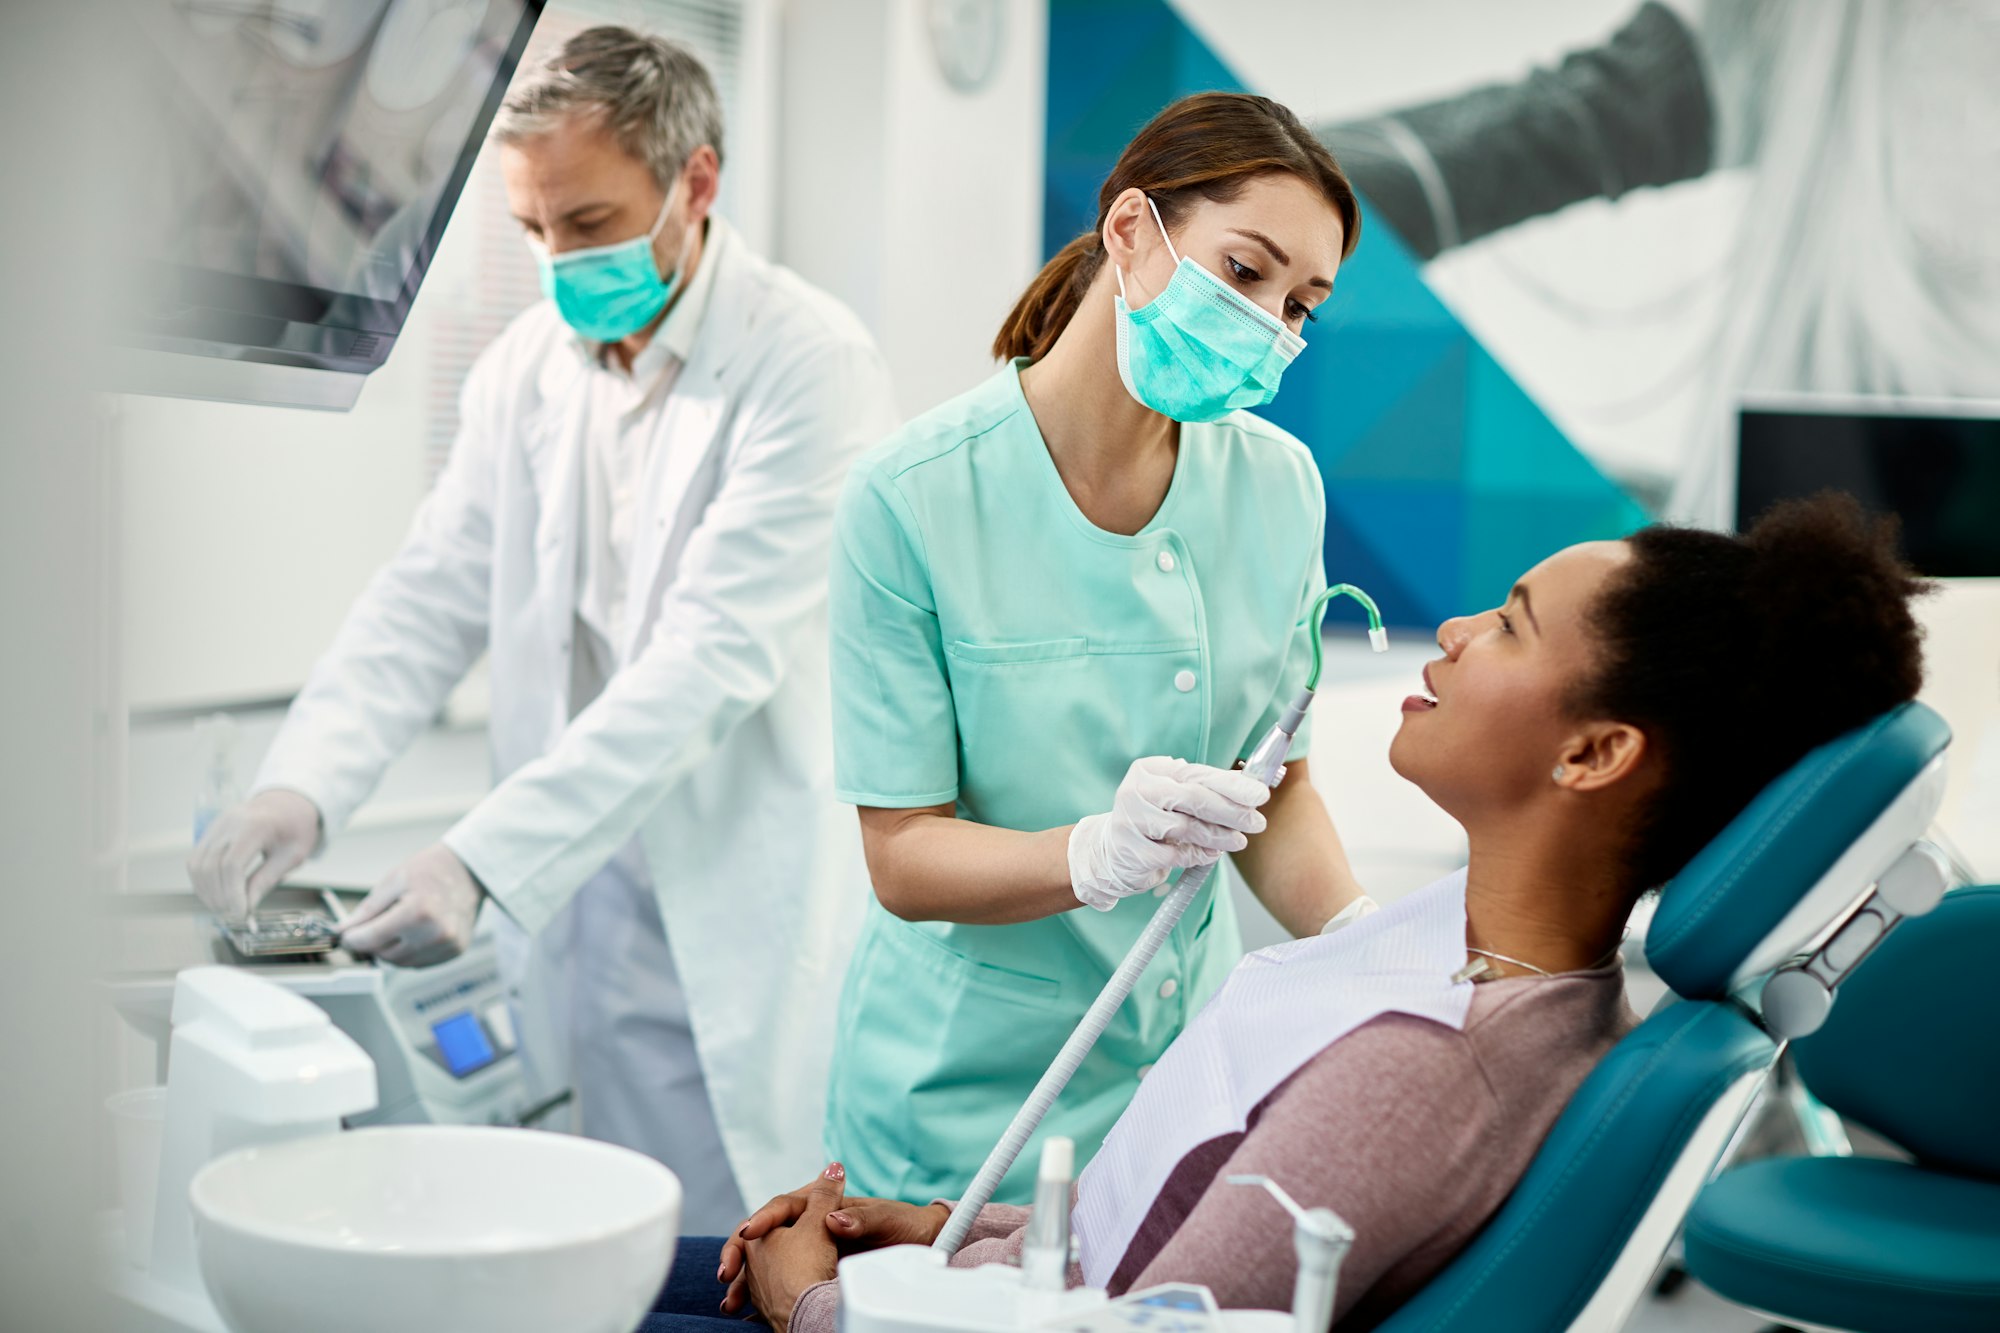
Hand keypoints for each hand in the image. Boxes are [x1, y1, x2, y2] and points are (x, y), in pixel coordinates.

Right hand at [187, 789, 322, 923]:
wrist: (289, 802)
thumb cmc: (296, 828)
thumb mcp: (292, 855)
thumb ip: (267, 879)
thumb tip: (247, 907)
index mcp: (256, 825)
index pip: (232, 865)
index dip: (233, 893)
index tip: (241, 913)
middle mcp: (230, 822)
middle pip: (211, 866)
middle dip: (219, 896)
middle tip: (233, 914)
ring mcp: (216, 825)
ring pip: (197, 864)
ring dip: (205, 891)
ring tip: (224, 907)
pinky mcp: (210, 831)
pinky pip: (196, 859)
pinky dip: (201, 880)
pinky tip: (215, 894)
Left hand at [337, 843, 483, 966]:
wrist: (468, 871)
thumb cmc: (432, 871)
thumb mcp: (394, 881)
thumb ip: (367, 910)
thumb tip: (343, 930)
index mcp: (418, 912)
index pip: (371, 939)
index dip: (353, 939)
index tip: (346, 936)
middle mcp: (436, 933)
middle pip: (384, 955)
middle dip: (373, 942)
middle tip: (375, 924)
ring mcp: (448, 945)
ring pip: (401, 963)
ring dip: (392, 949)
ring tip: (399, 924)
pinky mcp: (455, 952)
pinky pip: (419, 963)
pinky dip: (410, 952)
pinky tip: (415, 932)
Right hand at [720, 1168, 942, 1314]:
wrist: (919, 1242)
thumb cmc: (903, 1224)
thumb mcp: (886, 1219)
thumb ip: (862, 1219)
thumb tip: (835, 1218)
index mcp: (824, 1204)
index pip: (784, 1206)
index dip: (765, 1218)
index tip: (750, 1233)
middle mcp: (811, 1223)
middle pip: (764, 1234)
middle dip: (740, 1250)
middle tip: (727, 1270)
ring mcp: (806, 1247)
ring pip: (763, 1260)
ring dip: (743, 1277)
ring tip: (729, 1299)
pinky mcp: (808, 1270)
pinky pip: (773, 1281)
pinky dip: (755, 1293)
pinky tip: (742, 1310)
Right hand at [1067, 757, 1271, 909]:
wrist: (1110, 850)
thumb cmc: (1152, 818)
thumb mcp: (1173, 795)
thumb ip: (1204, 789)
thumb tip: (1250, 790)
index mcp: (1150, 769)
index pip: (1198, 774)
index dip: (1232, 785)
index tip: (1260, 795)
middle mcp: (1137, 790)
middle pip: (1194, 798)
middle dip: (1231, 812)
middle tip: (1256, 823)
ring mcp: (1131, 820)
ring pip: (1186, 828)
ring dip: (1218, 836)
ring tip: (1238, 842)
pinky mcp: (1133, 850)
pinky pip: (1174, 854)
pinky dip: (1198, 855)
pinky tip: (1211, 854)